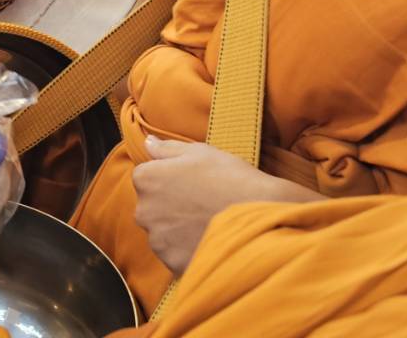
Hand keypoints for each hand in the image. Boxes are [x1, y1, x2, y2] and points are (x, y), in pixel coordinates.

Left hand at [131, 137, 319, 274]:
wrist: (262, 219)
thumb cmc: (232, 180)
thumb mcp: (201, 152)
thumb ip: (168, 149)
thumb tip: (148, 143)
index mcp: (147, 179)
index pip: (147, 177)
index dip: (171, 179)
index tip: (192, 183)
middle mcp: (144, 210)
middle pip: (152, 206)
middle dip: (170, 206)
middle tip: (202, 204)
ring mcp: (157, 240)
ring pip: (163, 233)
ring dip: (178, 230)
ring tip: (208, 224)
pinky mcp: (172, 263)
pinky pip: (176, 255)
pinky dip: (188, 251)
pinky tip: (209, 241)